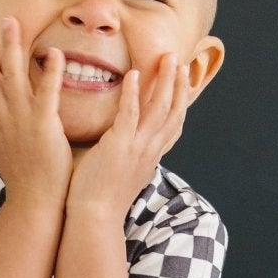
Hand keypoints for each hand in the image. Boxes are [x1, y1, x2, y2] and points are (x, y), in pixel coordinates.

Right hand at [0, 15, 73, 210]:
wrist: (35, 203)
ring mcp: (22, 121)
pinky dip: (50, 73)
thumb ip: (11, 132)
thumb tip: (9, 126)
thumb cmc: (29, 180)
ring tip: (12, 23)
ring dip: (11, 47)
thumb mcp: (13, 150)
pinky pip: (46, 94)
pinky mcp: (43, 127)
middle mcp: (5, 118)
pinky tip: (55, 52)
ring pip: (12, 76)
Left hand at [66, 53, 190, 216]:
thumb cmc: (100, 199)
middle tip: (179, 60)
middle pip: (173, 112)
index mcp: (151, 157)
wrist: (94, 219)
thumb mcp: (123, 175)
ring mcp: (137, 148)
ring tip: (166, 58)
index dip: (181, 103)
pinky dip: (133, 93)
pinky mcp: (119, 146)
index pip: (173, 126)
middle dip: (178, 85)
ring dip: (164, 81)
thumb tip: (123, 149)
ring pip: (158, 109)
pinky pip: (129, 114)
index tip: (183, 83)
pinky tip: (134, 73)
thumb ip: (127, 158)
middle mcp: (150, 151)